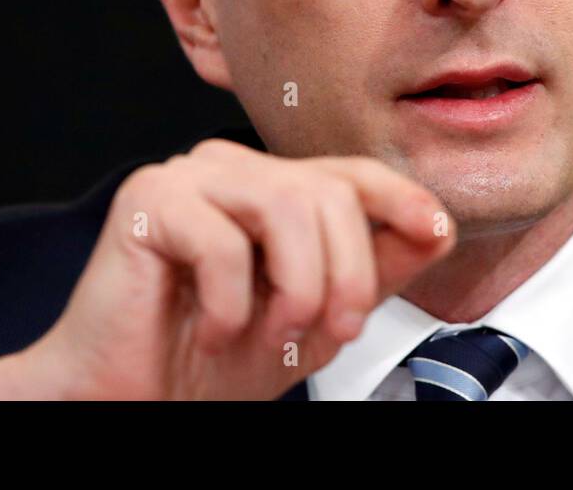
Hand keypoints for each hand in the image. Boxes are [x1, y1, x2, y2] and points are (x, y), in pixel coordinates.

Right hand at [0, 138, 453, 398]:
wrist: (136, 399)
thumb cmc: (213, 357)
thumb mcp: (318, 316)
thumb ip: (373, 269)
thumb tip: (436, 228)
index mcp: (274, 189)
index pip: (351, 173)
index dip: (402, 198)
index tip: (435, 231)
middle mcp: (234, 171)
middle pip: (327, 190)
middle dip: (346, 271)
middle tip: (336, 329)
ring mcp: (190, 177)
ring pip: (285, 202)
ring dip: (298, 285)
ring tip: (277, 333)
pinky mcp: (148, 199)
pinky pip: (221, 239)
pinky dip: (231, 302)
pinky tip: (216, 329)